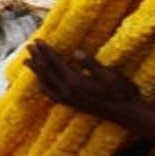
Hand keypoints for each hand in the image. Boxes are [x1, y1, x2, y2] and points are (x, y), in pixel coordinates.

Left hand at [27, 43, 141, 122]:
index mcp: (75, 82)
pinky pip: (50, 94)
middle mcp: (67, 91)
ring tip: (27, 62)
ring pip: (45, 84)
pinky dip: (42, 85)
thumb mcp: (110, 75)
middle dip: (37, 58)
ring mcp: (68, 99)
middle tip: (28, 46)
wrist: (126, 115)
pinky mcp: (71, 105)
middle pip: (46, 72)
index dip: (45, 51)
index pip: (55, 63)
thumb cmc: (122, 92)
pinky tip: (40, 82)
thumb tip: (76, 52)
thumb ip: (91, 64)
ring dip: (36, 71)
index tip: (37, 41)